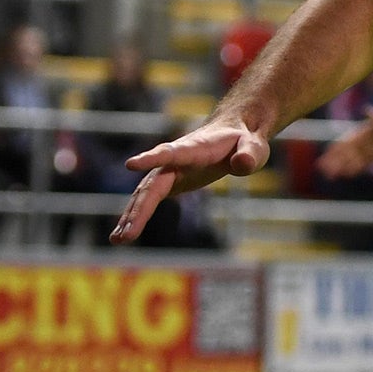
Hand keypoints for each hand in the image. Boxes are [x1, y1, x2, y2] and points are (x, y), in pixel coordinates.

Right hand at [110, 118, 269, 243]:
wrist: (231, 131)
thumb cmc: (244, 140)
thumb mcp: (255, 146)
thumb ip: (250, 153)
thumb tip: (243, 164)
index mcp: (195, 148)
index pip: (171, 152)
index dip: (152, 158)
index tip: (131, 164)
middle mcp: (175, 159)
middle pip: (152, 184)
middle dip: (138, 209)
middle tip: (126, 235)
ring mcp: (169, 170)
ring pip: (145, 194)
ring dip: (131, 216)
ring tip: (117, 240)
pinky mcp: (169, 182)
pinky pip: (148, 199)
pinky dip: (136, 215)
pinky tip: (124, 234)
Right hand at [317, 108, 372, 179]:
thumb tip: (366, 110)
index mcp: (361, 132)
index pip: (344, 142)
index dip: (334, 150)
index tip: (326, 156)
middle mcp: (361, 142)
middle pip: (344, 153)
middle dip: (333, 161)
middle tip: (323, 170)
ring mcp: (367, 150)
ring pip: (350, 160)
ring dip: (340, 167)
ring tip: (330, 176)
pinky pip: (361, 164)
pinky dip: (354, 169)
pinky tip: (346, 175)